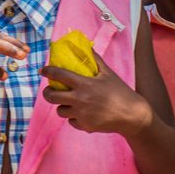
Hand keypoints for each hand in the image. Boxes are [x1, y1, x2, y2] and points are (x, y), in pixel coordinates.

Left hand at [40, 55, 154, 136]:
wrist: (132, 115)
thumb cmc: (120, 92)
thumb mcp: (108, 74)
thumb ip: (96, 60)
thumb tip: (87, 47)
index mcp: (84, 84)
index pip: (59, 75)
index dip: (48, 71)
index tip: (43, 70)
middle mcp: (79, 100)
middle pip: (51, 97)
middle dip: (47, 92)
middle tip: (50, 90)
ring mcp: (81, 114)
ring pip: (60, 111)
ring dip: (62, 106)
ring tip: (69, 103)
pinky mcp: (85, 126)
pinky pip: (71, 122)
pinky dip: (74, 118)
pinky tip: (81, 114)